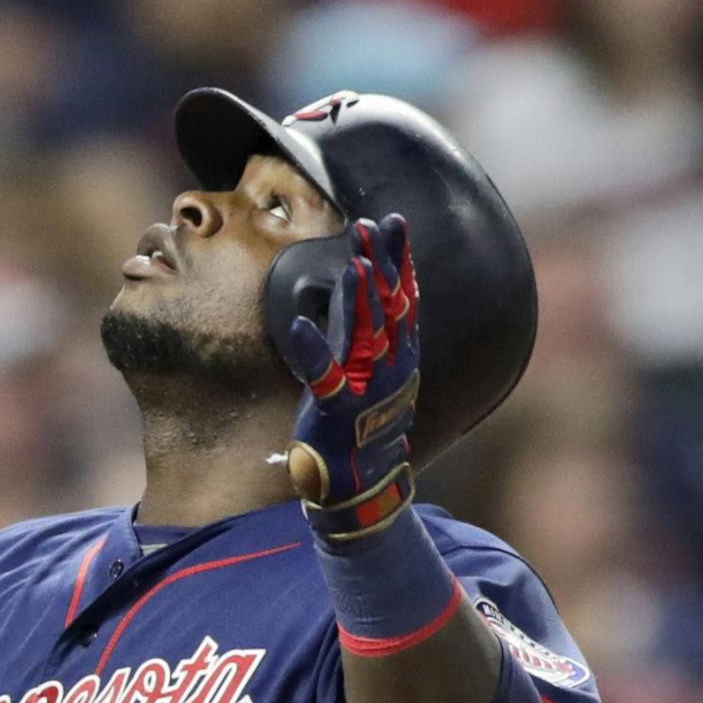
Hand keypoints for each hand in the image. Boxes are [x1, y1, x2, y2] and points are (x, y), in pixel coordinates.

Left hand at [284, 213, 420, 540]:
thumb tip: (356, 272)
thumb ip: (357, 319)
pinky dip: (312, 350)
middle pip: (390, 307)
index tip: (393, 222)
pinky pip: (325, 377)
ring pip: (367, 335)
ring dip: (361, 298)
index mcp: (399, 353)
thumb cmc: (359, 418)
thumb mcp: (363, 361)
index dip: (398, 259)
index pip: (404, 297)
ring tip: (355, 263)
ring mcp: (367, 388)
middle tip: (374, 225)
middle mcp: (390, 366)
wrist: (362, 480)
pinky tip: (299, 324)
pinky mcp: (337, 410)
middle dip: (383, 264)